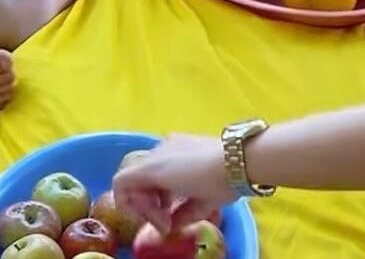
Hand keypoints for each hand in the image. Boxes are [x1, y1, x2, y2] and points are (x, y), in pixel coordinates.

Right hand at [113, 135, 232, 234]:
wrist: (243, 157)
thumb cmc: (217, 184)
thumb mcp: (197, 207)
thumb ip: (177, 217)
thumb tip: (170, 225)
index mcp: (154, 168)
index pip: (121, 184)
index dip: (131, 207)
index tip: (158, 221)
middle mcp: (157, 152)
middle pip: (134, 176)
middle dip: (144, 201)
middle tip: (165, 220)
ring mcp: (170, 142)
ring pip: (149, 167)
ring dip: (156, 190)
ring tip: (176, 207)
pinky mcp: (184, 139)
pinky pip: (164, 158)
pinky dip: (166, 176)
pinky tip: (186, 188)